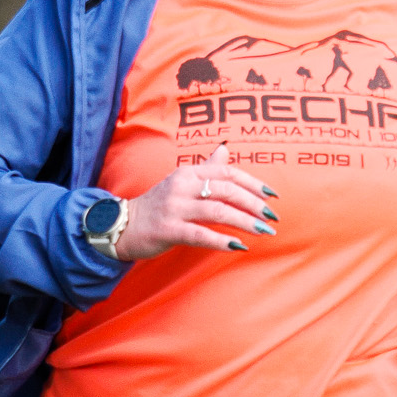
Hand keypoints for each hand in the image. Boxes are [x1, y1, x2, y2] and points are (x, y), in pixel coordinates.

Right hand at [115, 142, 274, 261]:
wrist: (124, 225)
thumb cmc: (158, 205)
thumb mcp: (181, 181)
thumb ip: (205, 168)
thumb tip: (226, 150)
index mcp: (188, 173)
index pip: (227, 172)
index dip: (252, 183)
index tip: (272, 196)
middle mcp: (182, 186)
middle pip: (226, 190)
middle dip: (253, 204)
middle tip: (272, 218)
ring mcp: (174, 208)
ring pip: (218, 212)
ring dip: (244, 222)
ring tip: (263, 232)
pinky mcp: (168, 230)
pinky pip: (200, 234)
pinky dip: (222, 240)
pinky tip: (239, 246)